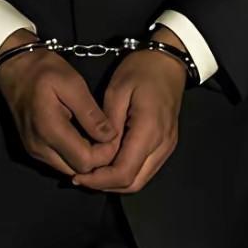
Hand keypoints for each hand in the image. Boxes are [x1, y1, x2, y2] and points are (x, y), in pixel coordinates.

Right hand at [0, 31, 120, 177]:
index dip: (104, 154)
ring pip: (69, 170)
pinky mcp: (33, 149)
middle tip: (108, 137)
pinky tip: (82, 138)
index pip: (85, 161)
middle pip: (78, 171)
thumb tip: (110, 137)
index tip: (114, 136)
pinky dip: (73, 156)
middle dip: (97, 159)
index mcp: (50, 130)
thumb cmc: (44, 71)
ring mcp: (34, 151)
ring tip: (96, 137)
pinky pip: (59, 162)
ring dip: (85, 159)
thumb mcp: (73, 84)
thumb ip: (90, 114)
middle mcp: (39, 148)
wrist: (15, 69)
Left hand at [71, 27, 187, 194]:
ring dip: (115, 182)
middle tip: (81, 177)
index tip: (78, 175)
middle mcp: (162, 144)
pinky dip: (127, 173)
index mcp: (149, 130)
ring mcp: (167, 146)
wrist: (169, 61)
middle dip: (105, 185)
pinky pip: (146, 169)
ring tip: (92, 172)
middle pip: (133, 184)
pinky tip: (109, 164)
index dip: (99, 180)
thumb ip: (107, 126)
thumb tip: (97, 154)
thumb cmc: (141, 70)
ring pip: (140, 180)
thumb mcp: (116, 91)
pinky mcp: (167, 145)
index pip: (124, 172)